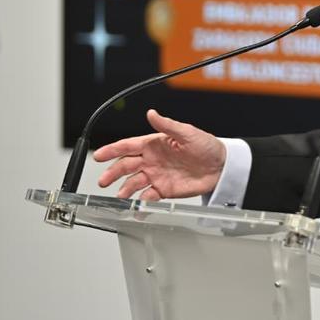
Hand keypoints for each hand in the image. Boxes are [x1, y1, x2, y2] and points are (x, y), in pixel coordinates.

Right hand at [93, 109, 226, 200]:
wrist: (221, 166)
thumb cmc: (206, 146)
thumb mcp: (187, 132)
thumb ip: (167, 125)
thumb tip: (151, 113)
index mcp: (153, 144)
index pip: (127, 146)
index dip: (112, 150)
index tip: (98, 156)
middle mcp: (151, 160)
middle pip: (125, 166)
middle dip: (112, 173)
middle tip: (103, 181)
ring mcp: (156, 176)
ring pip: (133, 183)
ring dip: (124, 189)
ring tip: (120, 195)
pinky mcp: (163, 190)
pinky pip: (147, 197)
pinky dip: (141, 202)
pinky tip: (137, 206)